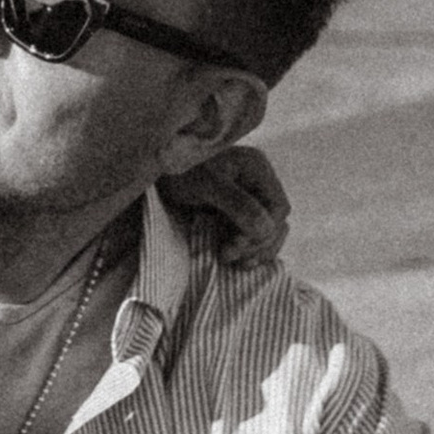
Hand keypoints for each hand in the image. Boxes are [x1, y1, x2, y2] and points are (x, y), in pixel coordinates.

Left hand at [163, 142, 289, 265]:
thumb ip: (237, 204)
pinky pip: (255, 233)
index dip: (262, 232)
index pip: (278, 208)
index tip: (234, 247)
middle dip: (256, 244)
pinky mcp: (239, 211)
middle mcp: (259, 182)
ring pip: (269, 230)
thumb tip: (266, 228)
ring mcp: (251, 197)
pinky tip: (238, 260)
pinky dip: (249, 248)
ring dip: (256, 250)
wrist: (155, 172)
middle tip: (228, 257)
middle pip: (276, 221)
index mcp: (257, 168)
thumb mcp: (206, 186)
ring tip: (237, 264)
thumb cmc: (178, 173)